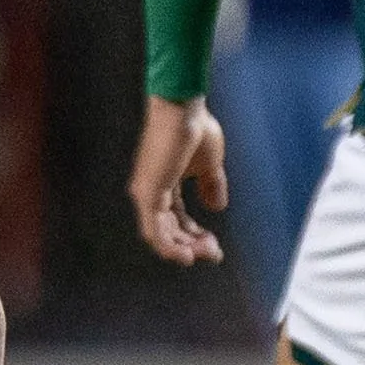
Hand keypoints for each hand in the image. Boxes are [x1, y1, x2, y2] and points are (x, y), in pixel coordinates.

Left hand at [129, 94, 227, 265]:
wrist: (183, 108)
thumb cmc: (194, 127)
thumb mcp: (209, 164)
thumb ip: (211, 185)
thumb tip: (217, 207)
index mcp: (164, 184)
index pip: (177, 220)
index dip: (196, 236)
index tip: (215, 246)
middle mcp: (151, 191)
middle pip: (170, 232)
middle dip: (193, 246)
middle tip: (213, 253)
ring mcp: (146, 194)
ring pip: (161, 236)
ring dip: (184, 250)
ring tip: (205, 254)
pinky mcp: (146, 193)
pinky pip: (154, 232)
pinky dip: (169, 247)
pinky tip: (186, 255)